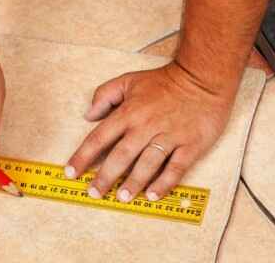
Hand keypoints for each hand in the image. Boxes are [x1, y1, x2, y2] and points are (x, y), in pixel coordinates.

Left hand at [66, 62, 235, 201]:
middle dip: (105, 177)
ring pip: (147, 164)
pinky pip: (175, 167)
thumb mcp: (130, 80)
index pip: (99, 138)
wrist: (203, 78)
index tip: (71, 172)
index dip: (83, 156)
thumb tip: (89, 115)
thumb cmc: (165, 80)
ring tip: (123, 197)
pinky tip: (154, 194)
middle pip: (121, 156)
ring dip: (133, 182)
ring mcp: (169, 136)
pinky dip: (164, 182)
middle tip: (94, 193)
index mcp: (129, 112)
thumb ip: (105, 94)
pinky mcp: (189, 144)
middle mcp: (146, 126)